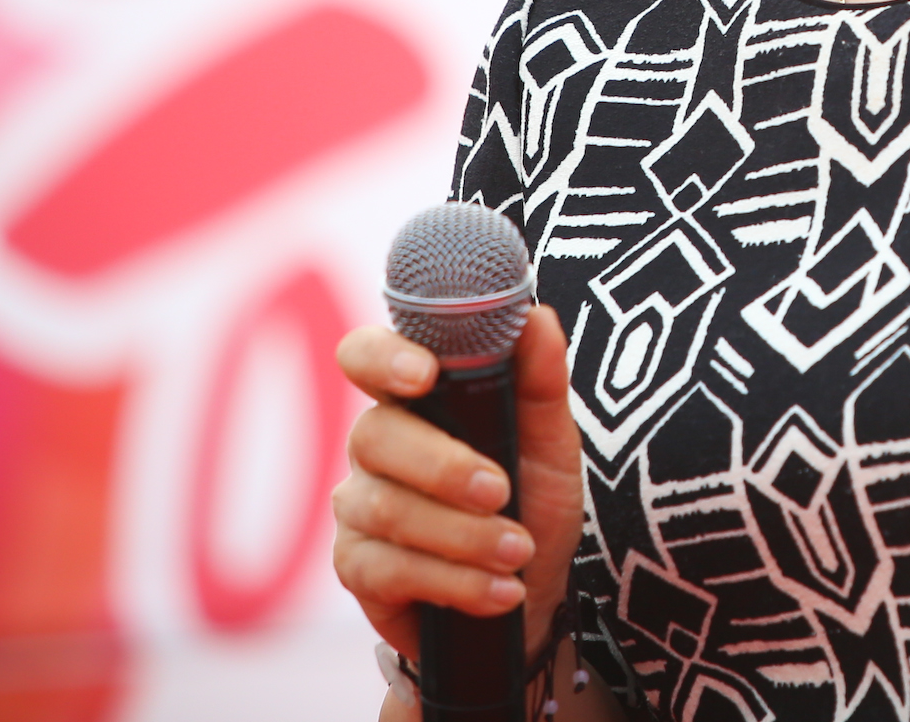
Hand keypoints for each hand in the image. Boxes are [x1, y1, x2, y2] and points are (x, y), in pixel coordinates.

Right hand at [331, 303, 585, 663]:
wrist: (533, 591)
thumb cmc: (534, 500)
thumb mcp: (552, 442)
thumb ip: (541, 380)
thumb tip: (535, 316)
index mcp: (416, 398)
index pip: (366, 355)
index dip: (383, 357)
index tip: (425, 374)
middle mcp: (377, 443)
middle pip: (375, 435)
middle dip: (444, 467)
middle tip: (501, 492)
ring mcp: (360, 505)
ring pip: (387, 509)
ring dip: (464, 535)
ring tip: (518, 553)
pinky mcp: (357, 567)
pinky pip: (389, 569)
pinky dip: (456, 581)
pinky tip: (499, 592)